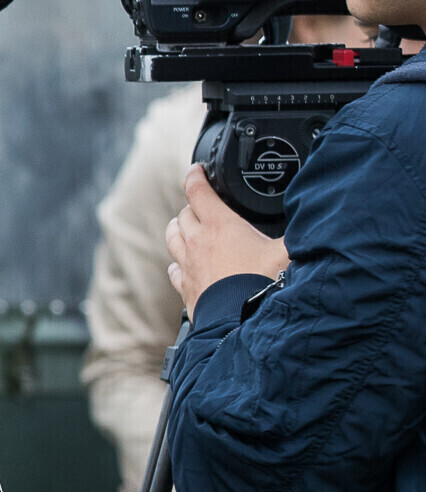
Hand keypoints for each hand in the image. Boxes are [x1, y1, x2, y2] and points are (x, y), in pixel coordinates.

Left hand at [166, 164, 287, 314]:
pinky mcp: (185, 287)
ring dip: (180, 229)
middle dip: (193, 206)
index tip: (197, 169)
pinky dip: (178, 262)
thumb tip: (321, 216)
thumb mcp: (290, 251)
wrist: (242, 322)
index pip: (198, 191)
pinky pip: (174, 268)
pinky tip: (186, 265)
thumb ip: (301, 232)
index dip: (196, 176)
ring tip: (190, 228)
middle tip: (205, 206)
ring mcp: (187, 264)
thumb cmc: (264, 284)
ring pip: (172, 237)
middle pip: (183, 214)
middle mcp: (197, 242)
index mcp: (220, 226)